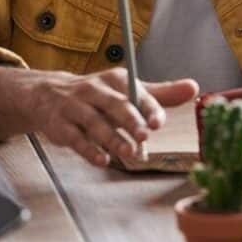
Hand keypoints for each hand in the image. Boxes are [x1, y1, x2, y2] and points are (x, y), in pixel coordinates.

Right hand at [27, 67, 197, 166]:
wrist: (47, 95)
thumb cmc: (97, 96)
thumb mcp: (127, 91)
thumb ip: (160, 94)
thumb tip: (194, 88)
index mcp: (115, 80)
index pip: (135, 93)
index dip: (148, 108)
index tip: (158, 123)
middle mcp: (94, 90)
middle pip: (114, 105)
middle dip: (130, 120)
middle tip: (144, 137)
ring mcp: (75, 107)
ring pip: (94, 123)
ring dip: (111, 139)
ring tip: (128, 153)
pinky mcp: (60, 126)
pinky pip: (75, 138)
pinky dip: (88, 150)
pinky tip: (102, 160)